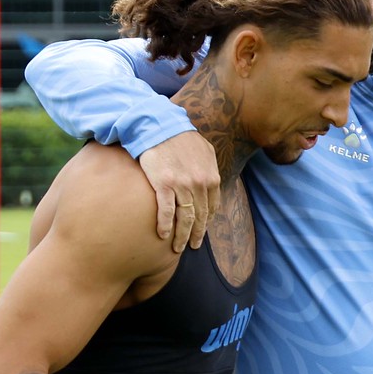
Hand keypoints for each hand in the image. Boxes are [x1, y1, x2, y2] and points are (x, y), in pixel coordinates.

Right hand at [138, 132, 220, 251]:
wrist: (160, 126)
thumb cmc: (181, 138)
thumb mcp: (205, 150)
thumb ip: (211, 168)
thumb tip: (213, 182)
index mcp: (211, 177)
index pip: (212, 207)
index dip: (206, 221)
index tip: (200, 230)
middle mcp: (199, 184)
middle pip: (200, 216)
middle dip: (196, 234)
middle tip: (192, 246)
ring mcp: (182, 185)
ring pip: (185, 218)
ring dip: (181, 236)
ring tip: (178, 247)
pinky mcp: (163, 185)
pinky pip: (167, 211)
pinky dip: (166, 225)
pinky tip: (163, 235)